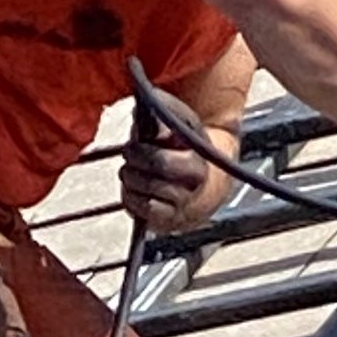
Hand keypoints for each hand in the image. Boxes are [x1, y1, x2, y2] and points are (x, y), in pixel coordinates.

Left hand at [118, 117, 225, 236]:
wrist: (207, 183)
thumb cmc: (186, 149)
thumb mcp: (179, 124)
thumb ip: (162, 116)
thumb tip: (144, 114)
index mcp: (198, 158)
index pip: (162, 159)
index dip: (140, 152)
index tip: (133, 146)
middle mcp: (194, 184)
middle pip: (152, 177)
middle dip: (134, 164)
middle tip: (129, 157)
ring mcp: (183, 205)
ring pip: (145, 196)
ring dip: (130, 181)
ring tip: (130, 172)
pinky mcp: (170, 222)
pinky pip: (142, 212)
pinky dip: (131, 200)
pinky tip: (132, 189)